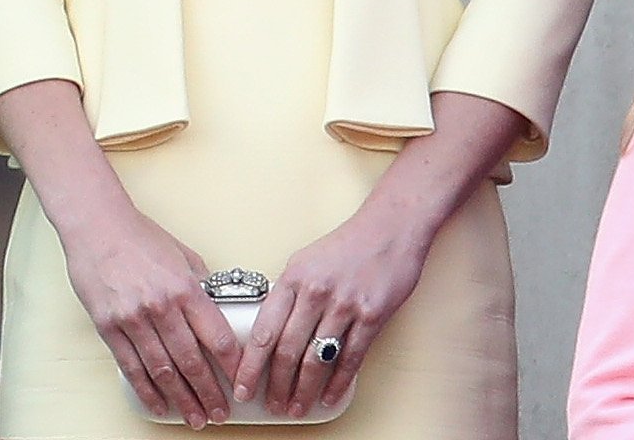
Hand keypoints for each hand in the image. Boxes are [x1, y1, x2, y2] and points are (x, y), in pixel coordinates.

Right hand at [64, 206, 240, 428]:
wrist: (98, 226)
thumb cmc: (140, 236)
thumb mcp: (182, 254)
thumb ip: (200, 284)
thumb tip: (216, 309)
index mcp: (185, 287)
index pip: (217, 336)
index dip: (232, 365)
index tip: (240, 382)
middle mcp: (162, 306)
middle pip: (192, 361)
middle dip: (210, 393)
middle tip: (219, 413)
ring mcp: (134, 319)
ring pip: (164, 371)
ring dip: (182, 399)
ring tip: (196, 417)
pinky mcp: (110, 328)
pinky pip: (133, 368)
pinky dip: (148, 391)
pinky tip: (161, 404)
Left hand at [233, 201, 430, 419]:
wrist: (391, 227)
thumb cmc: (348, 245)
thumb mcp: (307, 261)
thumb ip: (289, 294)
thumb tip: (272, 332)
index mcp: (294, 277)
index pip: (264, 330)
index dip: (250, 366)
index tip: (243, 387)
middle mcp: (316, 292)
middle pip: (287, 351)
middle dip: (276, 386)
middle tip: (273, 405)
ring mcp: (344, 305)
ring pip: (316, 360)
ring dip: (304, 391)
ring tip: (297, 407)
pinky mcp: (372, 316)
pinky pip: (350, 359)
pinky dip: (337, 384)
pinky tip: (328, 397)